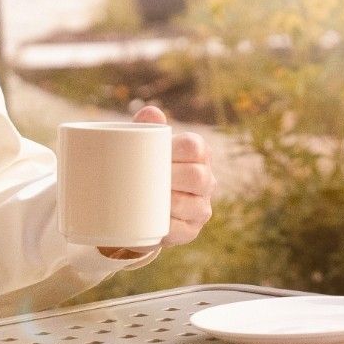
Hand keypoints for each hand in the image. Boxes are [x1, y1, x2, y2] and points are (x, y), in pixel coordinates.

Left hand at [99, 106, 215, 259]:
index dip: (176, 149)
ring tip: (147, 199)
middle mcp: (207, 180)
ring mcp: (201, 207)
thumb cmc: (146, 168)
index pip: (195, 147)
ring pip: (193, 205)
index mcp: (199, 154)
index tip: (156, 154)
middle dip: (172, 177)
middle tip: (145, 178)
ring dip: (170, 203)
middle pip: (198, 176)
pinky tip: (154, 222)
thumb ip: (146, 128)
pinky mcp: (190, 231)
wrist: (137, 207)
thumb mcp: (143, 148)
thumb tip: (150, 112)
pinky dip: (167, 227)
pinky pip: (183, 230)